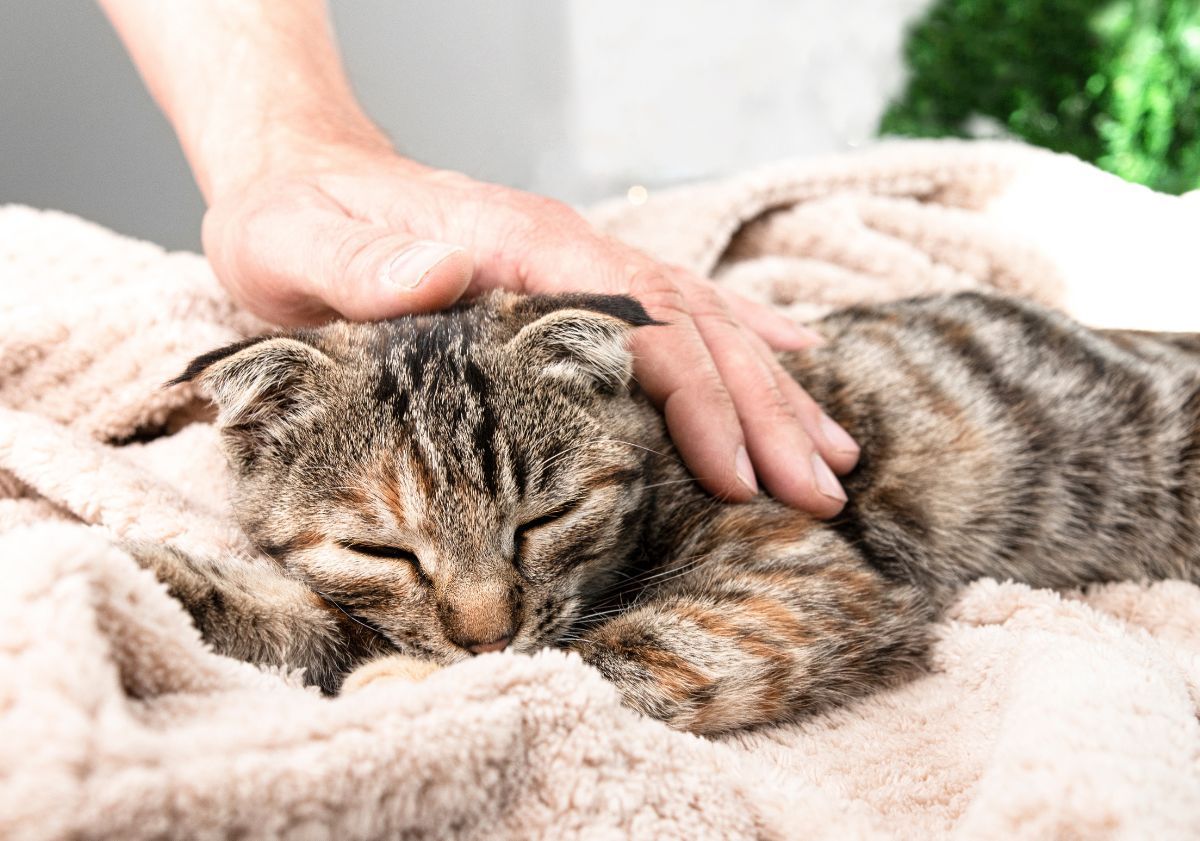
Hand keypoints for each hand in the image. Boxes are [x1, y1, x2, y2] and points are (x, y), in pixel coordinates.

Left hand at [202, 141, 859, 515]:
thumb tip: (449, 270)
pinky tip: (791, 362)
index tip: (740, 476)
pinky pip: (678, 307)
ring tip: (832, 453)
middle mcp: (568, 250)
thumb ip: (367, 265)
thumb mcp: (297, 246)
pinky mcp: (575, 281)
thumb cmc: (293, 223)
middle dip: (762, 413)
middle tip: (821, 491)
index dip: (696, 401)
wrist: (299, 178)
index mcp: (520, 249)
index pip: (639, 324)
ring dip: (772, 390)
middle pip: (693, 329)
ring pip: (703, 322)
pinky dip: (743, 338)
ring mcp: (579, 263)